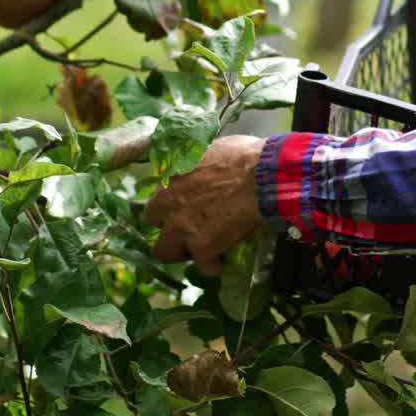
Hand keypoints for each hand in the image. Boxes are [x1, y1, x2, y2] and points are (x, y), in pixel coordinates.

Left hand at [140, 134, 265, 275]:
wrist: (261, 176)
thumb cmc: (242, 156)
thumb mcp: (209, 149)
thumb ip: (195, 165)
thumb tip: (200, 169)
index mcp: (169, 182)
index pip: (153, 207)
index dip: (168, 213)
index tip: (181, 213)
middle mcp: (168, 206)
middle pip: (155, 231)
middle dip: (170, 235)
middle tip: (190, 233)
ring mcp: (183, 229)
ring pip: (167, 253)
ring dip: (185, 252)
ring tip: (203, 250)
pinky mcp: (202, 248)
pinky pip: (204, 266)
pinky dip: (213, 266)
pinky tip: (223, 262)